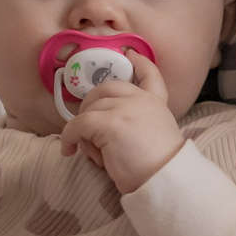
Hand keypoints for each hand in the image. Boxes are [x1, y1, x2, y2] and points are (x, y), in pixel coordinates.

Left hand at [59, 54, 184, 192]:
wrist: (166, 181)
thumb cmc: (159, 169)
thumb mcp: (154, 137)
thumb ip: (136, 123)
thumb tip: (100, 131)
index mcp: (156, 104)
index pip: (150, 75)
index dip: (140, 63)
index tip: (130, 55)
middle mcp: (141, 100)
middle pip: (105, 88)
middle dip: (90, 105)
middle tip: (84, 128)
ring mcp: (124, 109)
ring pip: (89, 111)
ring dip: (84, 132)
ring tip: (93, 154)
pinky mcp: (109, 123)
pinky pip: (78, 126)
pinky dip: (69, 138)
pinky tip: (69, 150)